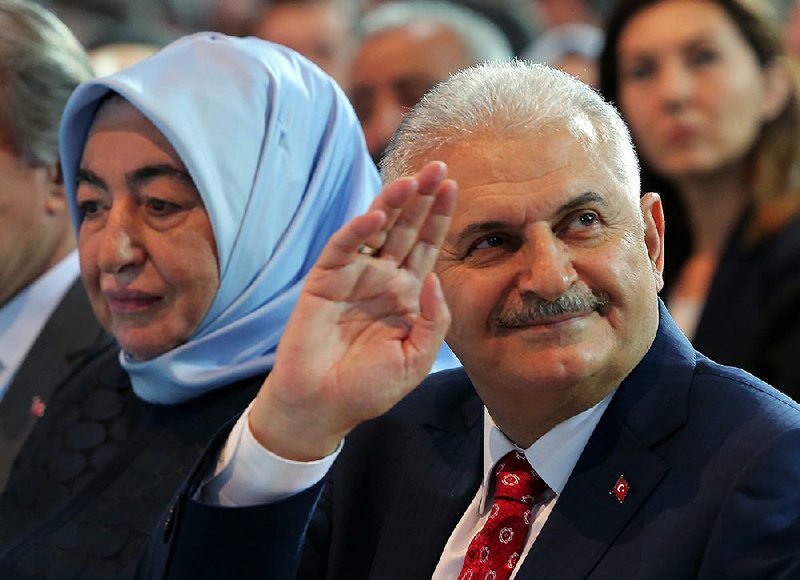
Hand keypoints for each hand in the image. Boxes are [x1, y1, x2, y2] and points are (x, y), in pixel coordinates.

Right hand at [249, 161, 456, 459]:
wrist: (321, 407)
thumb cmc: (369, 388)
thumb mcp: (415, 358)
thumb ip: (434, 320)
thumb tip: (436, 279)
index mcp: (407, 295)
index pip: (427, 247)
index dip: (440, 218)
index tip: (454, 187)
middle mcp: (382, 279)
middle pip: (405, 230)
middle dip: (422, 200)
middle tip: (439, 168)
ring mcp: (353, 278)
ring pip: (375, 232)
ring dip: (392, 205)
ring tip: (412, 180)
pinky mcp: (324, 281)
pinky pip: (343, 250)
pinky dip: (357, 233)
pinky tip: (375, 217)